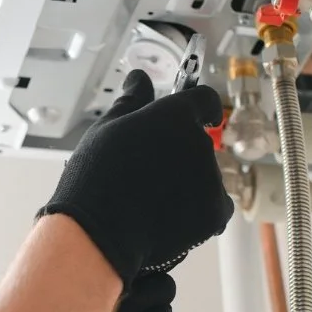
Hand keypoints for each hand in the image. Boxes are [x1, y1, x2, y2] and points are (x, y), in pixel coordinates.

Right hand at [36, 68, 233, 288]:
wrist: (98, 234)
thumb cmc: (95, 179)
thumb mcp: (106, 130)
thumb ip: (131, 101)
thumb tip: (140, 78)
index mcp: (174, 116)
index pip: (204, 99)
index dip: (201, 107)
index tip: (200, 115)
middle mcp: (199, 143)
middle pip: (199, 143)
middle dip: (180, 154)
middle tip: (148, 173)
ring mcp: (210, 179)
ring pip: (206, 176)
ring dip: (189, 184)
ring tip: (152, 200)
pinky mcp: (215, 212)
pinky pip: (215, 206)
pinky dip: (199, 211)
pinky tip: (170, 216)